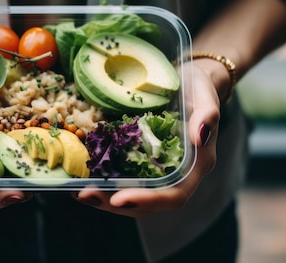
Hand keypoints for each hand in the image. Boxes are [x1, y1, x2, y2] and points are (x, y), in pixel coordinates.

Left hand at [73, 64, 220, 217]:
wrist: (189, 82)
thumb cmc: (198, 87)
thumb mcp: (205, 93)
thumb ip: (208, 113)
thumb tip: (200, 136)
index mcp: (195, 165)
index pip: (174, 194)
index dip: (147, 200)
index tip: (119, 198)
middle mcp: (176, 174)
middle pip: (147, 203)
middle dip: (115, 203)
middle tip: (85, 195)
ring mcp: (157, 170)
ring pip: (132, 195)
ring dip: (104, 197)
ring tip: (77, 191)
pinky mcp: (141, 161)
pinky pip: (123, 178)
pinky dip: (102, 181)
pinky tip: (80, 177)